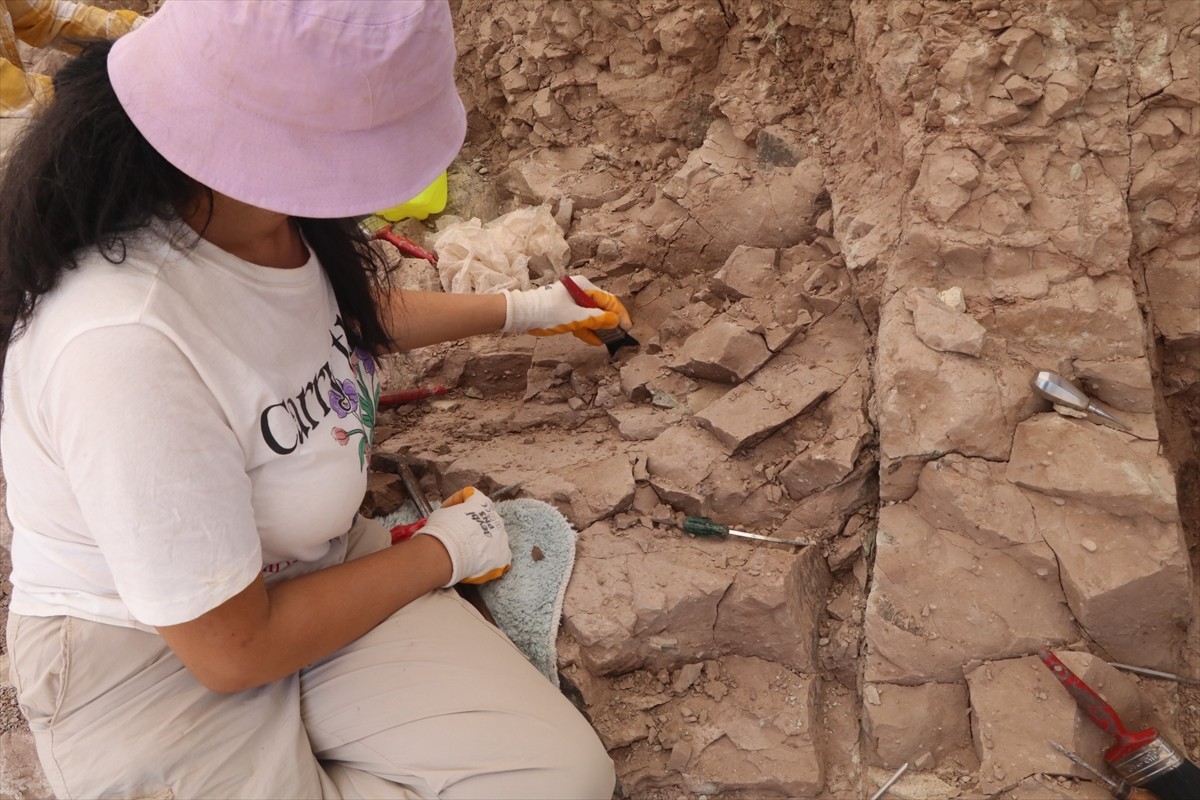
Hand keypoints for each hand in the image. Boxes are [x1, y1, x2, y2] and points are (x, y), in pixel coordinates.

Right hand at [413, 487, 510, 585]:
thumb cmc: (443, 530)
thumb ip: (450, 512)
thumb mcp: (440, 513)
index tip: (446, 511)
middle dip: (473, 526)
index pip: (472, 496)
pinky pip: (497, 557)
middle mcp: (496, 518)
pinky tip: (476, 564)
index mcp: (482, 503)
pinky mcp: (502, 558)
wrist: (448, 553)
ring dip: (482, 543)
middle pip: (485, 519)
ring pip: (494, 539)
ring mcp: (502, 539)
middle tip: (458, 534)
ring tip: (466, 552)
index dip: (457, 502)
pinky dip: (488, 560)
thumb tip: (448, 519)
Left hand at [502, 276, 632, 345]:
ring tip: (609, 339)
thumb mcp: (576, 317)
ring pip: (591, 315)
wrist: (522, 315)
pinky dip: (587, 329)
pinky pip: (581, 320)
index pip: (608, 300)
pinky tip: (595, 340)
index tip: (626, 327)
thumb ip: (597, 319)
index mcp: (583, 287)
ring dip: (599, 327)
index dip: (619, 314)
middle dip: (610, 321)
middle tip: (619, 335)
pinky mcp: (564, 311)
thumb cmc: (547, 311)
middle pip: (601, 307)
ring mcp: (571, 301)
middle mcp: (579, 291)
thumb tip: (615, 321)